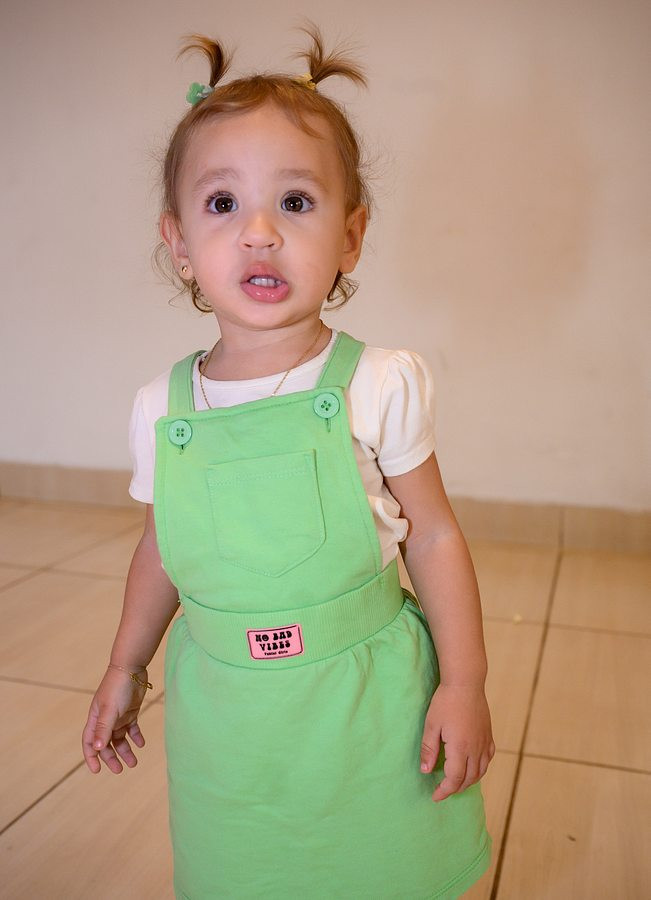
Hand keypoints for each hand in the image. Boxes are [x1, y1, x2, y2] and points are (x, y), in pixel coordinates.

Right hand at [82, 667, 147, 773]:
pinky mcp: (130, 711)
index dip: (91, 757)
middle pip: (106, 743)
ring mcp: (118, 715)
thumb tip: (97, 748)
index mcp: (96, 719)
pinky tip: (141, 744)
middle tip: (120, 770)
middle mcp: (105, 719)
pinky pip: (132, 728)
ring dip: (125, 751)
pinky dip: (136, 737)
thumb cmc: (117, 687)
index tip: (97, 770)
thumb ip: (104, 728)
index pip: (90, 742)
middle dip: (111, 757)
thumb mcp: (110, 709)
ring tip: (134, 763)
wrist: (132, 667)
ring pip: (120, 738)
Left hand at [419, 683, 494, 801]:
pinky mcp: (489, 735)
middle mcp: (475, 748)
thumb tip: (426, 771)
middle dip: (455, 789)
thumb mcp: (431, 724)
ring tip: (456, 783)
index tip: (435, 796)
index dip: (444, 791)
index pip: (454, 779)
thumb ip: (428, 749)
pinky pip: (488, 760)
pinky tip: (473, 767)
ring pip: (480, 772)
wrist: (466, 683)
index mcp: (460, 748)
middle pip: (468, 779)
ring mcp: (484, 742)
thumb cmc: (445, 701)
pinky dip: (480, 769)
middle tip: (442, 791)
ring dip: (468, 782)